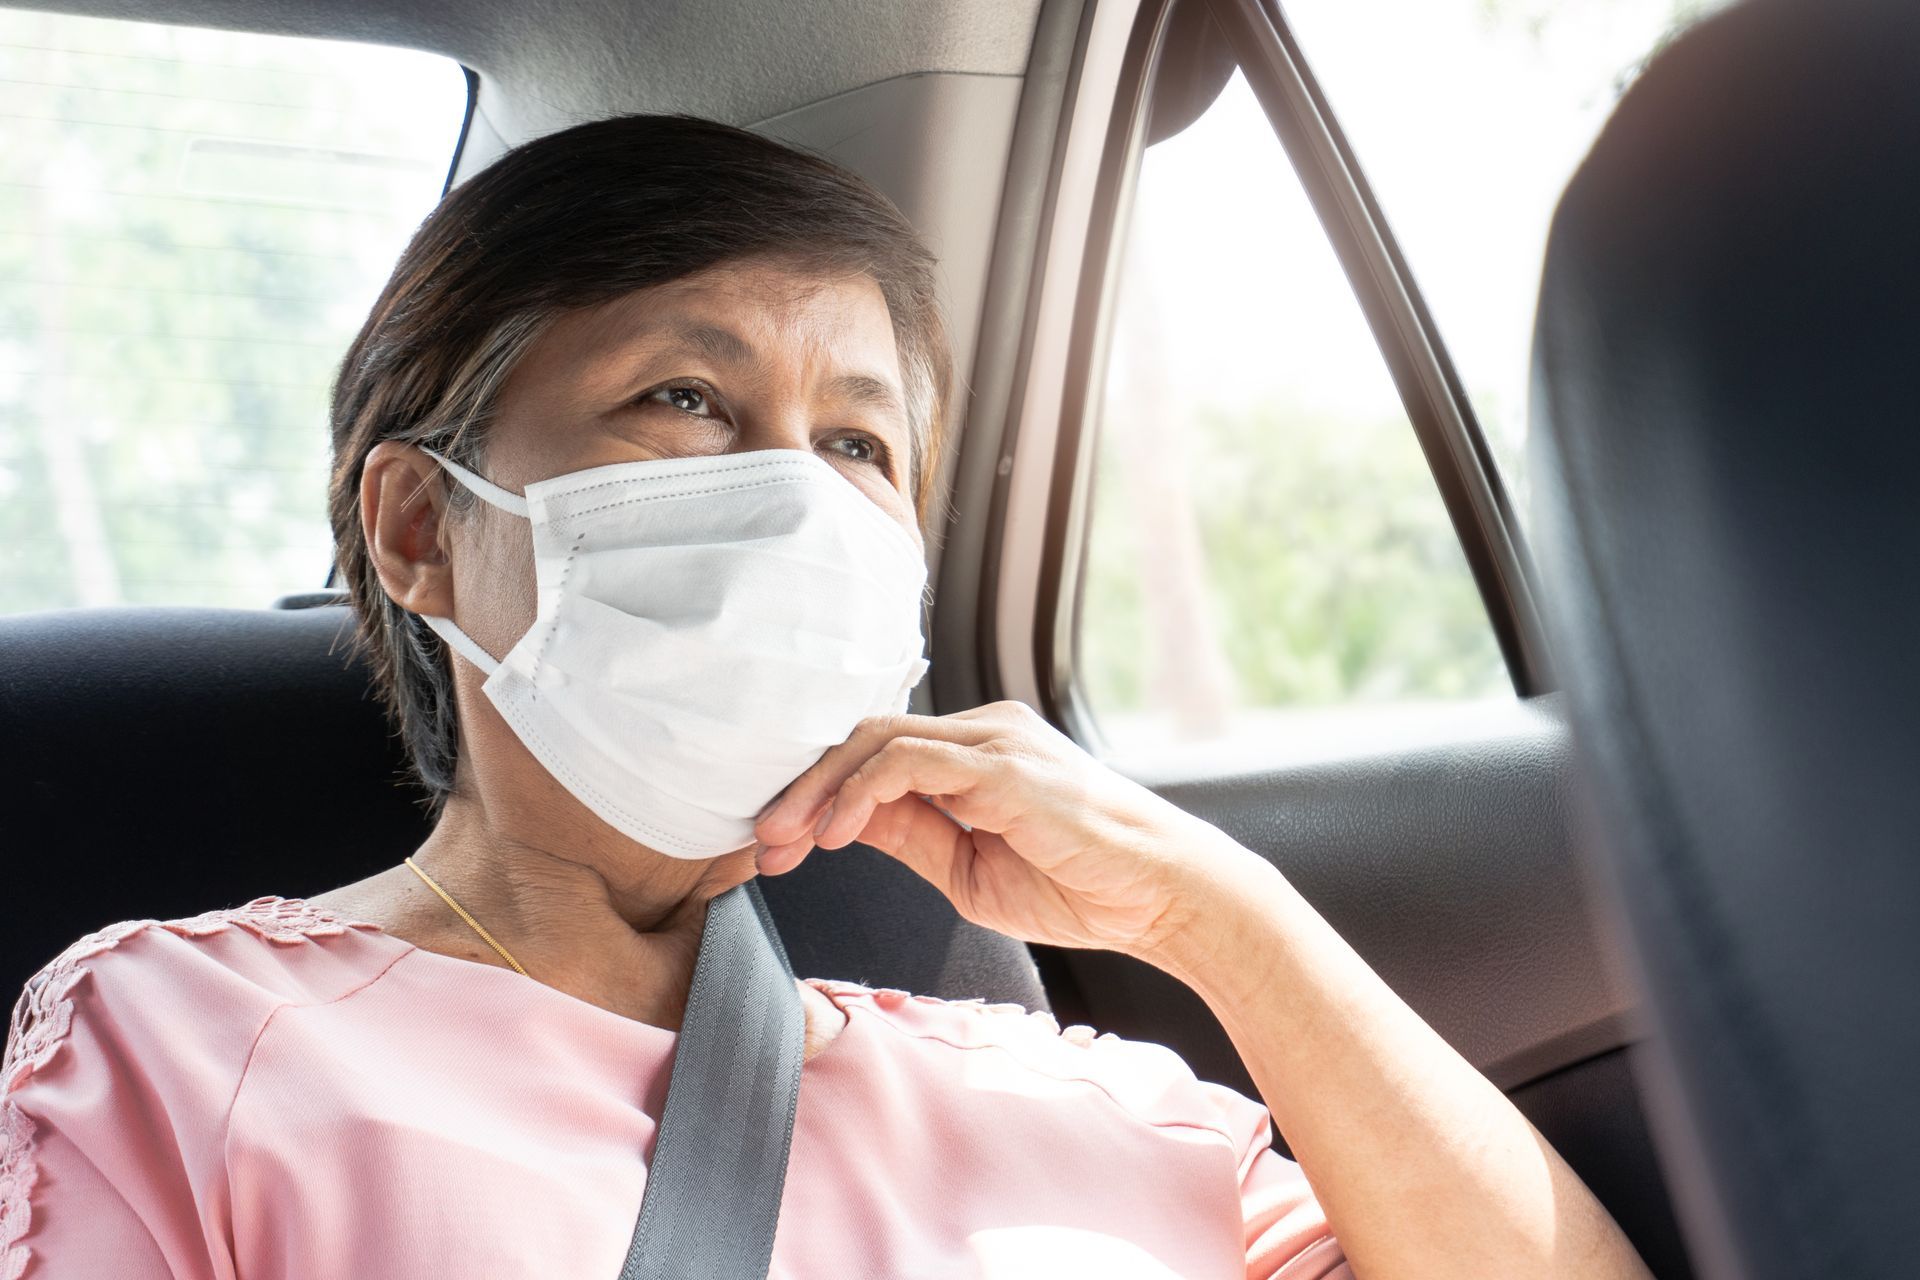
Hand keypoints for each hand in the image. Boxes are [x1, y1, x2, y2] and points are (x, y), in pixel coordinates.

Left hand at [751, 700, 1258, 957]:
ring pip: (877, 739)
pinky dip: (861, 792)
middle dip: (800, 788)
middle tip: (760, 841)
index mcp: (974, 752)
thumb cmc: (1082, 886)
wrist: (1162, 897)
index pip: (873, 752)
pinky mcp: (1006, 762)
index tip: (774, 846)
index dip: (814, 792)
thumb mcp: (967, 868)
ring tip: (785, 842)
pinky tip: (834, 834)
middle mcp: (982, 731)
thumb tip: (838, 822)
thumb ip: (907, 835)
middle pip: (863, 736)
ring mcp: (995, 740)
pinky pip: (912, 760)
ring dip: (817, 791)